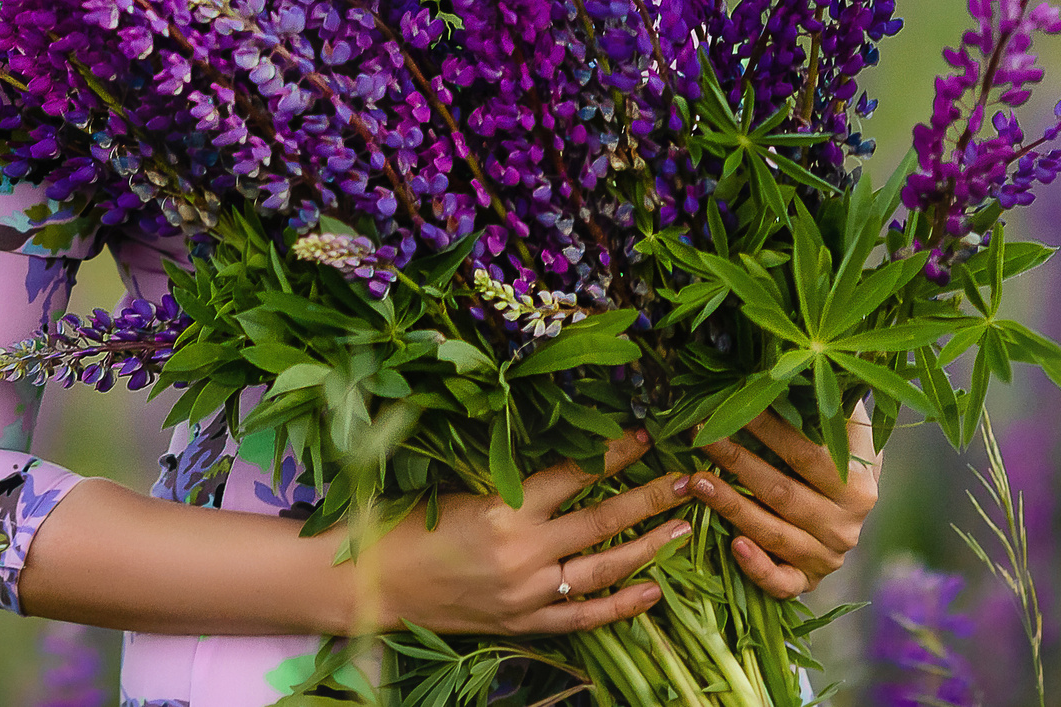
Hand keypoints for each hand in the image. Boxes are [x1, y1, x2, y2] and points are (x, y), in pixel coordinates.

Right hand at [365, 428, 695, 635]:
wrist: (372, 582)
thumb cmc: (408, 522)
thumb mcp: (460, 486)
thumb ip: (513, 478)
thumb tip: (568, 457)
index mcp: (504, 509)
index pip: (576, 475)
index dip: (613, 454)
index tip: (644, 436)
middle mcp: (522, 553)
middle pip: (602, 520)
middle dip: (649, 497)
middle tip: (688, 479)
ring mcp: (526, 594)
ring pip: (602, 569)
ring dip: (648, 547)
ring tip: (683, 528)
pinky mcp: (521, 624)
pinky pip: (583, 618)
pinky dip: (621, 607)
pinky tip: (653, 592)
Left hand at [686, 407, 881, 597]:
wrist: (853, 510)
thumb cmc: (839, 456)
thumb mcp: (846, 429)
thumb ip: (828, 401)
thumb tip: (797, 361)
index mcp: (858, 486)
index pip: (806, 453)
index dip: (766, 429)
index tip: (729, 405)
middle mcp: (846, 526)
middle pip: (782, 492)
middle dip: (736, 461)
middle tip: (699, 436)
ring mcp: (827, 557)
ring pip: (773, 533)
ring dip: (731, 505)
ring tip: (696, 479)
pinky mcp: (809, 582)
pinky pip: (782, 583)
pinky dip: (757, 567)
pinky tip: (732, 545)